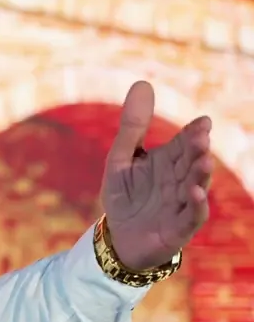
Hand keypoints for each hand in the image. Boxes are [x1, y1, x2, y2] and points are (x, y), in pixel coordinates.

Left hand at [101, 81, 212, 269]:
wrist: (118, 239)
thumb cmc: (125, 197)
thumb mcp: (121, 158)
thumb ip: (132, 125)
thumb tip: (143, 83)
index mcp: (167, 163)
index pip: (183, 144)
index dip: (193, 133)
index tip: (203, 122)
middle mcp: (179, 181)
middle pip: (190, 162)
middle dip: (196, 150)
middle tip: (202, 136)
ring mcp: (181, 204)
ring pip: (195, 186)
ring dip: (200, 174)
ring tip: (203, 159)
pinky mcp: (178, 227)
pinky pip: (191, 215)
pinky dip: (196, 205)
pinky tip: (195, 192)